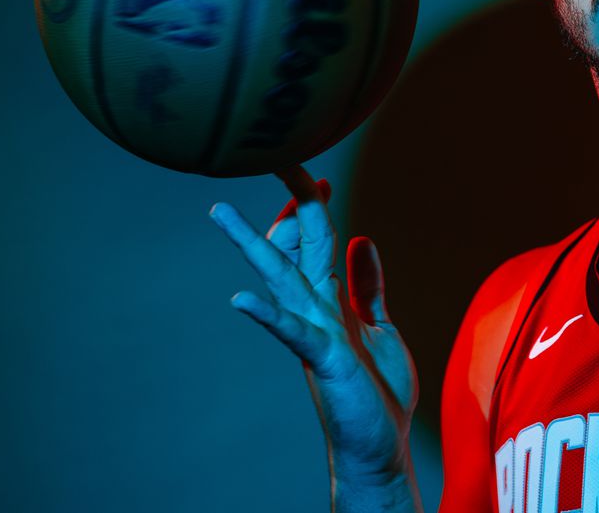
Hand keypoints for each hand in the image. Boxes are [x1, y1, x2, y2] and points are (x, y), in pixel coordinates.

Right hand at [209, 166, 417, 480]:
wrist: (379, 443)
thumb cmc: (377, 388)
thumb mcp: (378, 325)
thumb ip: (368, 286)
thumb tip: (362, 240)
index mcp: (331, 299)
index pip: (319, 238)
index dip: (317, 204)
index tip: (316, 171)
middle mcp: (316, 309)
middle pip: (296, 245)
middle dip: (289, 202)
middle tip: (274, 156)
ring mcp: (315, 332)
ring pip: (281, 278)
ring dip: (252, 244)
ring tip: (219, 213)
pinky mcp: (323, 359)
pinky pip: (291, 332)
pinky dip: (267, 314)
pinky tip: (240, 298)